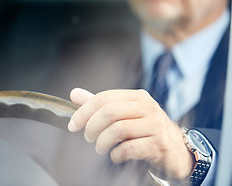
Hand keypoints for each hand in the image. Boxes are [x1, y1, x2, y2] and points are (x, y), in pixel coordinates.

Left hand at [68, 88, 194, 179]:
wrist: (178, 151)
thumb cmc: (146, 131)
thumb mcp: (125, 114)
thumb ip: (100, 105)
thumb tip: (74, 94)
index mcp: (137, 97)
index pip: (104, 98)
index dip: (84, 111)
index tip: (73, 124)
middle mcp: (148, 107)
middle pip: (110, 112)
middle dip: (92, 127)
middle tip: (88, 138)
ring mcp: (155, 125)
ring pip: (118, 130)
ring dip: (102, 142)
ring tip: (100, 148)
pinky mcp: (160, 145)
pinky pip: (130, 148)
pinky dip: (116, 154)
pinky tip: (116, 156)